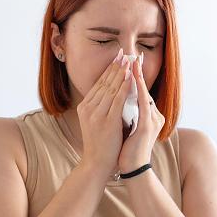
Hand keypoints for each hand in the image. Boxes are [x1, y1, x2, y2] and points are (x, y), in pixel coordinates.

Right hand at [77, 48, 132, 180]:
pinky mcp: (107, 121)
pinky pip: (118, 99)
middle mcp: (88, 108)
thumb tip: (113, 94)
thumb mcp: (96, 123)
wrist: (96, 164)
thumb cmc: (100, 145)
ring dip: (121, 72)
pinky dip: (124, 86)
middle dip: (116, 66)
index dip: (109, 69)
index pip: (99, 84)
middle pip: (104, 82)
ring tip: (129, 59)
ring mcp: (97, 114)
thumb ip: (102, 109)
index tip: (118, 57)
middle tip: (125, 52)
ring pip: (111, 88)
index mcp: (85, 107)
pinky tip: (131, 77)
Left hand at [118, 51, 164, 173]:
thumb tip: (122, 101)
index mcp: (150, 116)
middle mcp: (155, 116)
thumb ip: (129, 114)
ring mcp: (152, 120)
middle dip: (138, 71)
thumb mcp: (129, 127)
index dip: (137, 77)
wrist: (132, 167)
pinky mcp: (147, 126)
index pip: (142, 92)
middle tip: (133, 54)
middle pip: (145, 89)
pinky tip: (132, 79)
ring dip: (138, 76)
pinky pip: (142, 103)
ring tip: (132, 61)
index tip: (132, 62)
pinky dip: (138, 90)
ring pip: (144, 93)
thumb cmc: (128, 149)